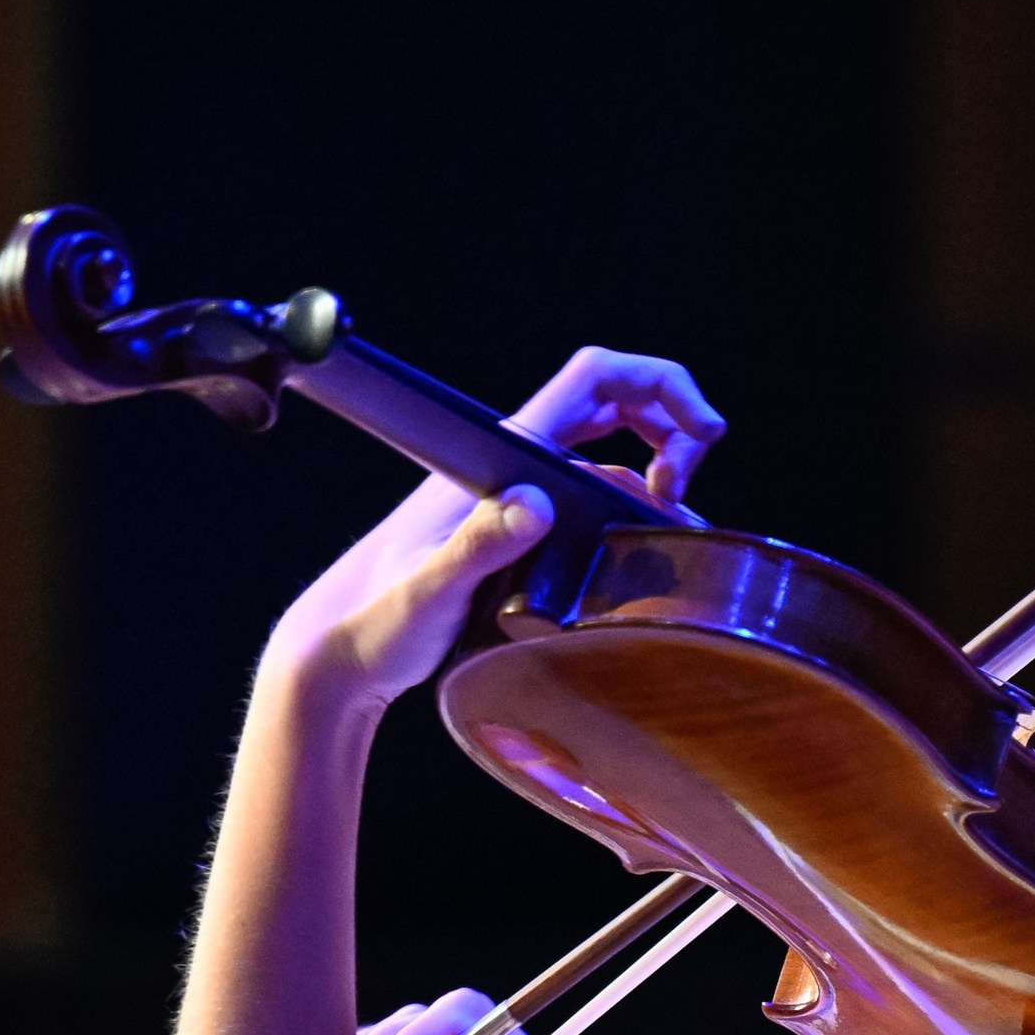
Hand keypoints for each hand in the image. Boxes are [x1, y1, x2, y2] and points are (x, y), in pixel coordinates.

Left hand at [262, 347, 724, 712]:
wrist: (333, 654)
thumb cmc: (371, 621)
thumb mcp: (428, 591)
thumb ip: (477, 545)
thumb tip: (536, 503)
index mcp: (496, 457)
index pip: (591, 380)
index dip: (657, 386)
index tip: (701, 437)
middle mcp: (509, 464)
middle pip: (610, 403)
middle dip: (670, 425)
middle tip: (685, 490)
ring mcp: (512, 497)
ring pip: (603, 452)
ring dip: (653, 472)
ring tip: (675, 528)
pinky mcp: (513, 533)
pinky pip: (586, 498)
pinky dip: (628, 510)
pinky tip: (638, 554)